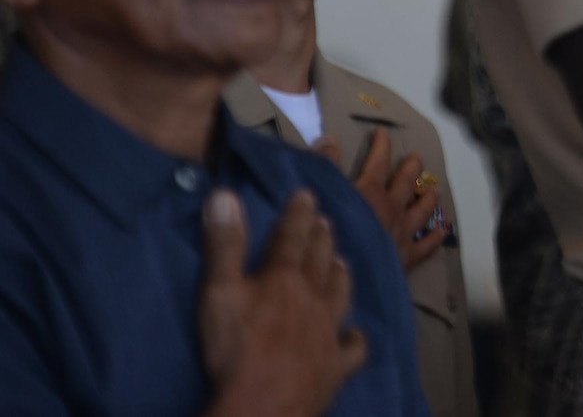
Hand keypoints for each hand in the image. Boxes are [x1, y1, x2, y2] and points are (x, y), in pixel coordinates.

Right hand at [199, 189, 366, 416]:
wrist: (263, 406)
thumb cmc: (236, 349)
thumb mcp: (220, 292)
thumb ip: (225, 245)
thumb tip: (225, 195)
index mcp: (284, 279)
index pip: (293, 237)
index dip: (299, 214)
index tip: (307, 195)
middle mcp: (314, 299)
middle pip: (320, 261)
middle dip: (323, 239)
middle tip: (326, 223)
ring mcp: (329, 332)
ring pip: (341, 295)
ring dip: (341, 276)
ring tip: (342, 262)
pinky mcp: (336, 366)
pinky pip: (353, 349)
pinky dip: (355, 339)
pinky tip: (355, 335)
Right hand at [318, 129, 446, 274]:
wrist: (345, 278)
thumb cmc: (329, 237)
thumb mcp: (321, 196)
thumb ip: (325, 167)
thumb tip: (328, 139)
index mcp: (371, 192)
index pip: (378, 163)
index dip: (381, 146)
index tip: (383, 133)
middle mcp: (392, 209)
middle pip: (406, 183)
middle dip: (412, 168)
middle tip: (417, 157)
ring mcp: (402, 233)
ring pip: (422, 210)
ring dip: (428, 198)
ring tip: (434, 190)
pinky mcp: (406, 258)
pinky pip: (426, 245)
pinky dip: (436, 237)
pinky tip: (443, 231)